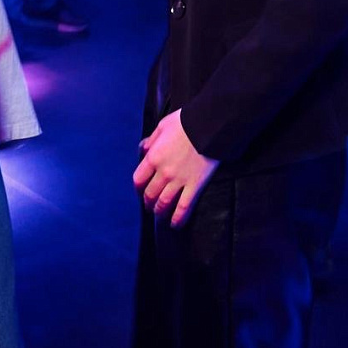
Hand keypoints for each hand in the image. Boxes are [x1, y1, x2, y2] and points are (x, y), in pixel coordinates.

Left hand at [133, 109, 219, 227]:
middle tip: (149, 206)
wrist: (209, 126)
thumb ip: (151, 140)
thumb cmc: (186, 122)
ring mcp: (179, 181)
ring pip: (164, 203)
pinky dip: (178, 218)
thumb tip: (143, 148)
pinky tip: (175, 225)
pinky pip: (184, 207)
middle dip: (148, 202)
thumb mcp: (163, 126)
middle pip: (150, 194)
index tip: (140, 191)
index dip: (138, 188)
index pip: (139, 179)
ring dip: (159, 211)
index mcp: (154, 157)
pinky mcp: (195, 186)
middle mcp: (164, 172)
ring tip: (159, 215)